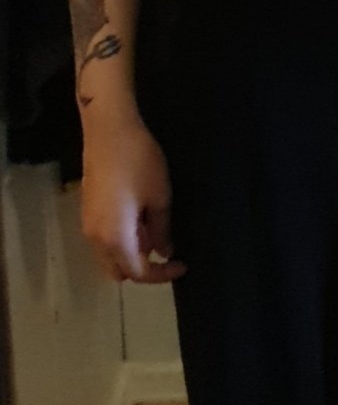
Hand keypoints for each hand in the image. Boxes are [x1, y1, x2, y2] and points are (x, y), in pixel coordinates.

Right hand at [80, 111, 186, 283]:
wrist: (109, 129)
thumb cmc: (138, 162)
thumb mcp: (159, 198)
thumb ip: (161, 231)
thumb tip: (163, 251)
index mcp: (114, 238)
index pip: (138, 272)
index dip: (162, 274)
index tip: (182, 264)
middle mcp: (95, 238)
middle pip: (118, 270)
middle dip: (143, 268)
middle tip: (166, 253)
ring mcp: (88, 223)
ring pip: (109, 255)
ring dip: (131, 254)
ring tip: (156, 232)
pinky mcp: (87, 210)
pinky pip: (104, 239)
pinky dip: (122, 240)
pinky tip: (140, 219)